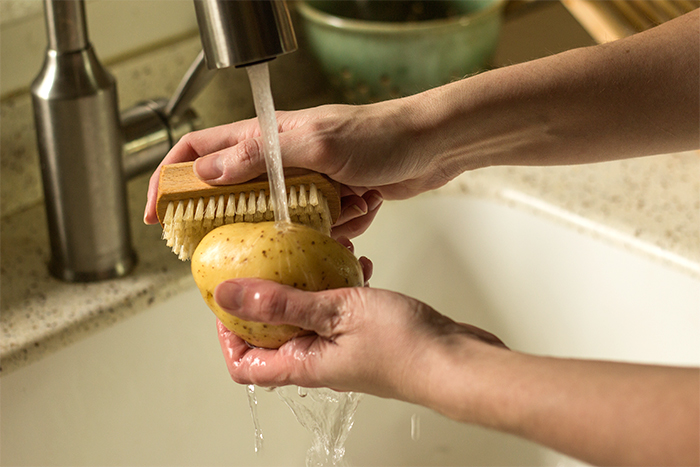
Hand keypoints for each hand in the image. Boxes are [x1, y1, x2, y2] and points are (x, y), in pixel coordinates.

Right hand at [144, 101, 456, 237]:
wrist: (431, 146)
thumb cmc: (380, 134)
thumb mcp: (316, 142)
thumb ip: (261, 155)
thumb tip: (207, 171)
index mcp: (266, 135)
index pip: (200, 150)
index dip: (172, 178)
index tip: (159, 213)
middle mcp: (281, 158)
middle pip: (237, 193)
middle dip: (247, 219)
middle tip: (254, 241)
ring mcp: (306, 180)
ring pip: (282, 217)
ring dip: (310, 223)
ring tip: (347, 205)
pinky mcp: (331, 199)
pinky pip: (318, 226)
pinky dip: (340, 225)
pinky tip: (364, 206)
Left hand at [213, 274, 505, 401]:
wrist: (457, 360)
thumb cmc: (404, 347)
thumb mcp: (336, 312)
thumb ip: (283, 303)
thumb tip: (229, 295)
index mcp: (302, 364)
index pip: (244, 364)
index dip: (227, 334)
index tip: (227, 297)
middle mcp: (318, 360)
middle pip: (273, 335)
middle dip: (267, 296)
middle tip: (267, 261)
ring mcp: (343, 347)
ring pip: (309, 314)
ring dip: (306, 283)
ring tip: (314, 253)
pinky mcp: (366, 334)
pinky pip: (341, 306)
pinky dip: (340, 283)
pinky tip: (356, 262)